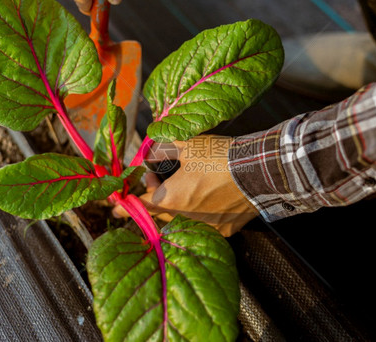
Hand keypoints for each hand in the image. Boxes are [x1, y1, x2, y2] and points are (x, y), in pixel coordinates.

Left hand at [113, 135, 258, 236]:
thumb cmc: (220, 157)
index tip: (116, 207)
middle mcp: (185, 219)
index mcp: (170, 200)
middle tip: (157, 178)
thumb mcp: (187, 144)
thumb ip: (164, 147)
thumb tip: (151, 146)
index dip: (126, 205)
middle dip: (155, 197)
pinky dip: (201, 214)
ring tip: (185, 185)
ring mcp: (207, 229)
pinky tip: (208, 198)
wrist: (259, 171)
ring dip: (177, 206)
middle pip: (160, 213)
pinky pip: (206, 226)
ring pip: (182, 221)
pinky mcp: (226, 231)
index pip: (139, 206)